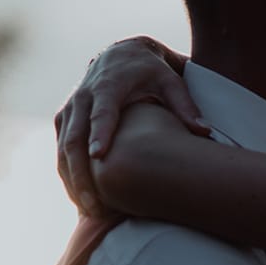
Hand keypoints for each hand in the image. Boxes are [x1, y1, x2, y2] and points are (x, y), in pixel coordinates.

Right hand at [54, 36, 207, 216]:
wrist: (120, 54)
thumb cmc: (151, 72)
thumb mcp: (171, 82)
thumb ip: (186, 106)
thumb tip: (205, 132)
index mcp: (108, 86)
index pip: (101, 113)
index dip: (100, 134)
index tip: (100, 157)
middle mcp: (83, 97)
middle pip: (74, 139)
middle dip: (81, 174)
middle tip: (95, 206)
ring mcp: (70, 109)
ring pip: (63, 149)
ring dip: (72, 181)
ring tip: (89, 211)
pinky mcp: (64, 119)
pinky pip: (60, 151)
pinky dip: (68, 175)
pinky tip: (81, 200)